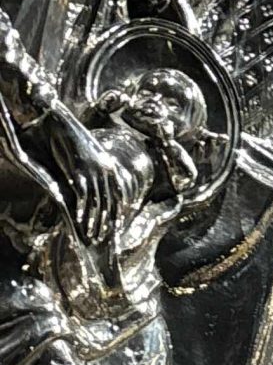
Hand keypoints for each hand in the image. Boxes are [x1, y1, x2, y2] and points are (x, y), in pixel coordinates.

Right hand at [40, 104, 130, 246]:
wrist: (62, 127)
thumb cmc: (75, 143)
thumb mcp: (91, 157)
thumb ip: (96, 171)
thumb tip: (96, 186)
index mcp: (110, 168)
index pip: (119, 195)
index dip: (118, 213)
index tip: (118, 227)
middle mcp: (106, 171)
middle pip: (109, 203)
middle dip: (107, 222)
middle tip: (104, 237)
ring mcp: (93, 172)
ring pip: (98, 203)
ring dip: (95, 221)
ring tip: (92, 235)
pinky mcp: (80, 172)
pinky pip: (84, 196)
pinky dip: (83, 210)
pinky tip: (80, 221)